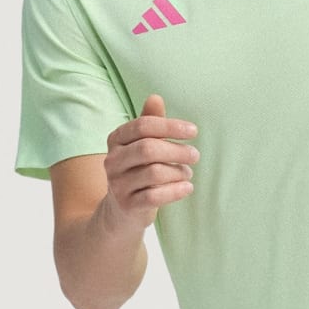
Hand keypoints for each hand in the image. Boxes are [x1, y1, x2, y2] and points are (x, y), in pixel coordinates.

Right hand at [101, 93, 198, 230]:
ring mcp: (118, 184)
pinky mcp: (127, 205)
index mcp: (116, 140)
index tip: (193, 131)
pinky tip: (187, 187)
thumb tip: (155, 97)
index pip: (142, 125)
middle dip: (177, 151)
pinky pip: (155, 196)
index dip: (170, 126)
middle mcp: (112, 161)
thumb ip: (149, 123)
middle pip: (148, 149)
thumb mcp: (140, 145)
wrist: (120, 212)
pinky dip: (175, 191)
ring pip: (154, 173)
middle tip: (195, 155)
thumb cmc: (137, 171)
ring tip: (188, 173)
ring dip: (178, 172)